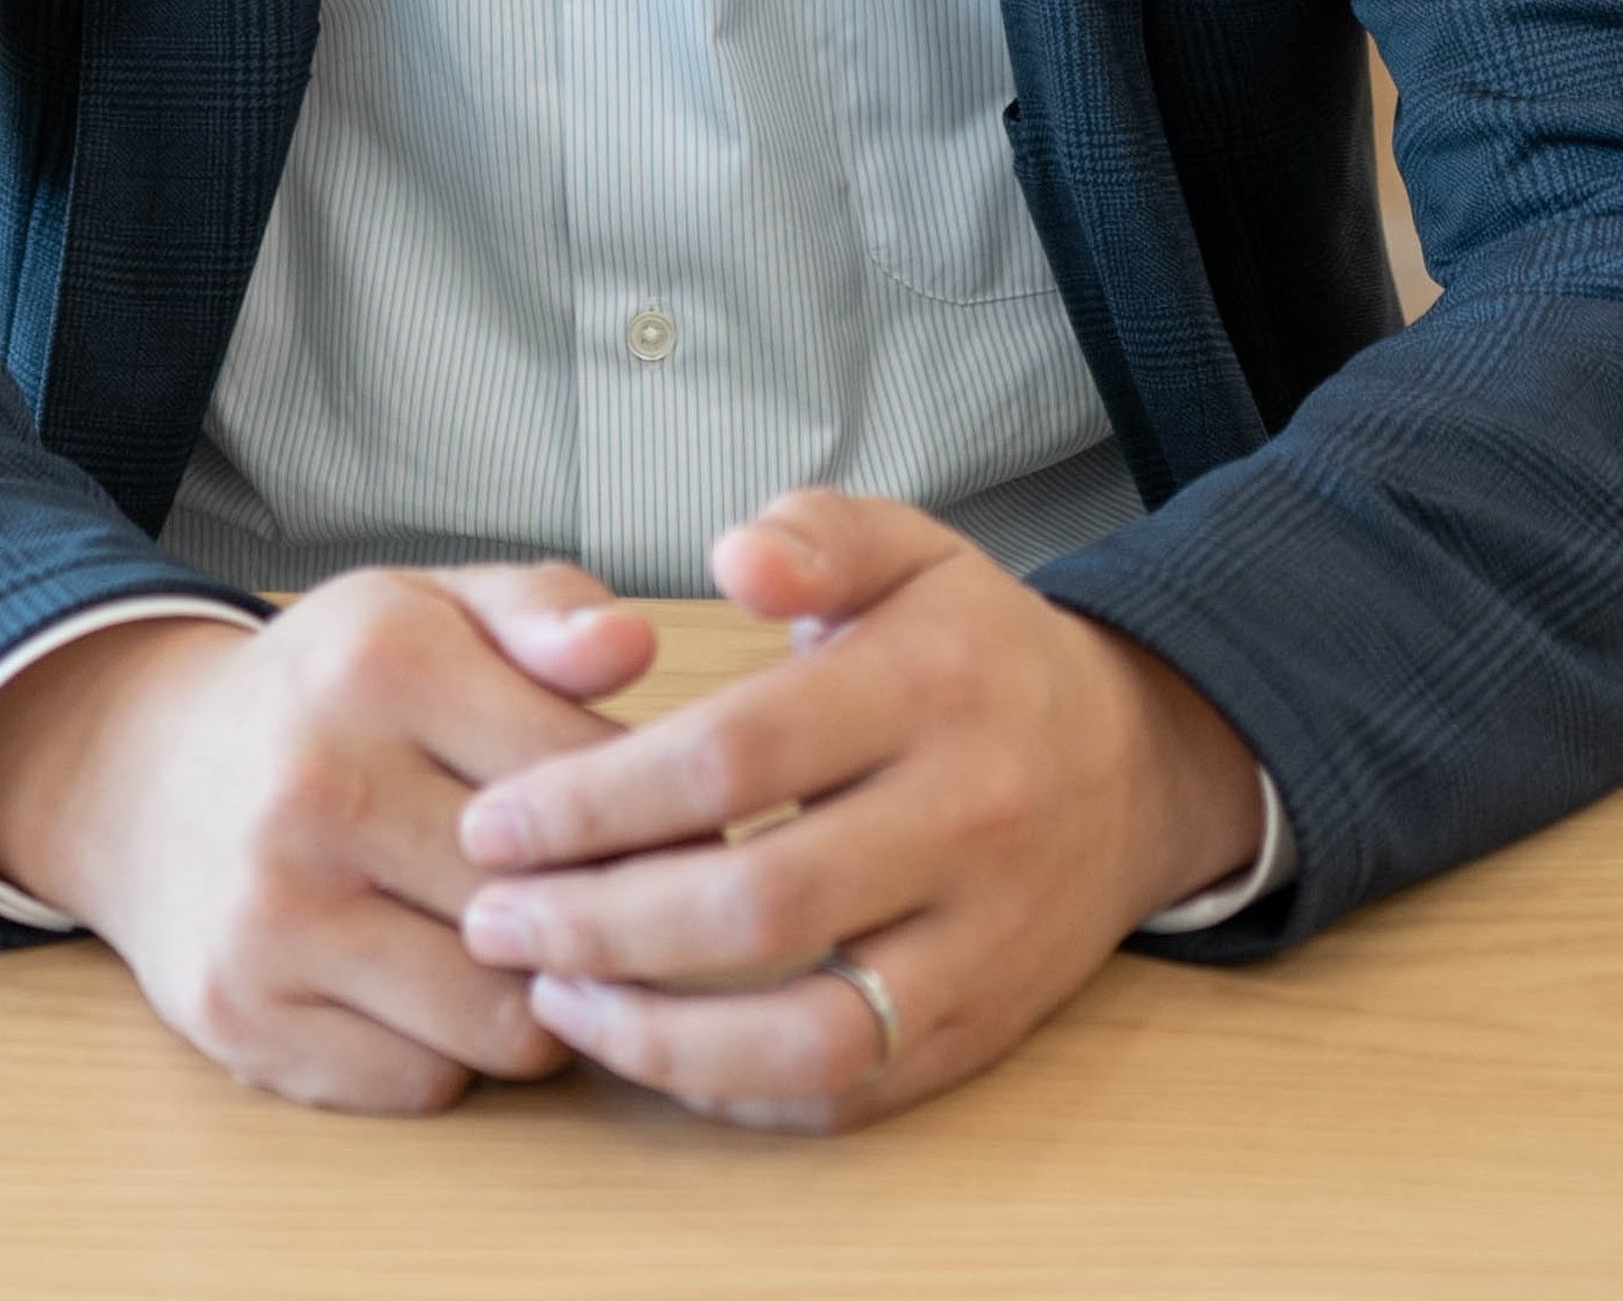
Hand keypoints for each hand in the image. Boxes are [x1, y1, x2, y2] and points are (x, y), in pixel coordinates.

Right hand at [0, 565, 656, 1113]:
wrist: (142, 776)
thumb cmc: (327, 693)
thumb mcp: (427, 610)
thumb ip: (543, 613)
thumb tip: (633, 644)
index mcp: (382, 662)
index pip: (588, 770)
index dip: (659, 810)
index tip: (674, 824)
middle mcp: (317, 784)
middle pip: (550, 903)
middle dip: (606, 917)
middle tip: (617, 906)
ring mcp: (271, 911)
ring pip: (496, 1017)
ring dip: (536, 1001)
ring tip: (528, 950)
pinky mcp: (242, 1015)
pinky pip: (419, 1081)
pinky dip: (449, 1052)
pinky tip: (434, 991)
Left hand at [450, 491, 1263, 1130]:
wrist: (1130, 761)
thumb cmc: (973, 646)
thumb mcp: (907, 547)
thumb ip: (814, 533)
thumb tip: (731, 554)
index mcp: (929, 684)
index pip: (733, 757)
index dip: (596, 799)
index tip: (496, 818)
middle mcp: (965, 818)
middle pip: (754, 903)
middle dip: (597, 923)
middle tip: (491, 917)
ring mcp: (982, 938)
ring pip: (806, 1029)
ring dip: (657, 1033)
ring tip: (551, 998)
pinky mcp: (983, 1025)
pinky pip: (849, 1088)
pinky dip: (735, 1089)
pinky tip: (646, 1046)